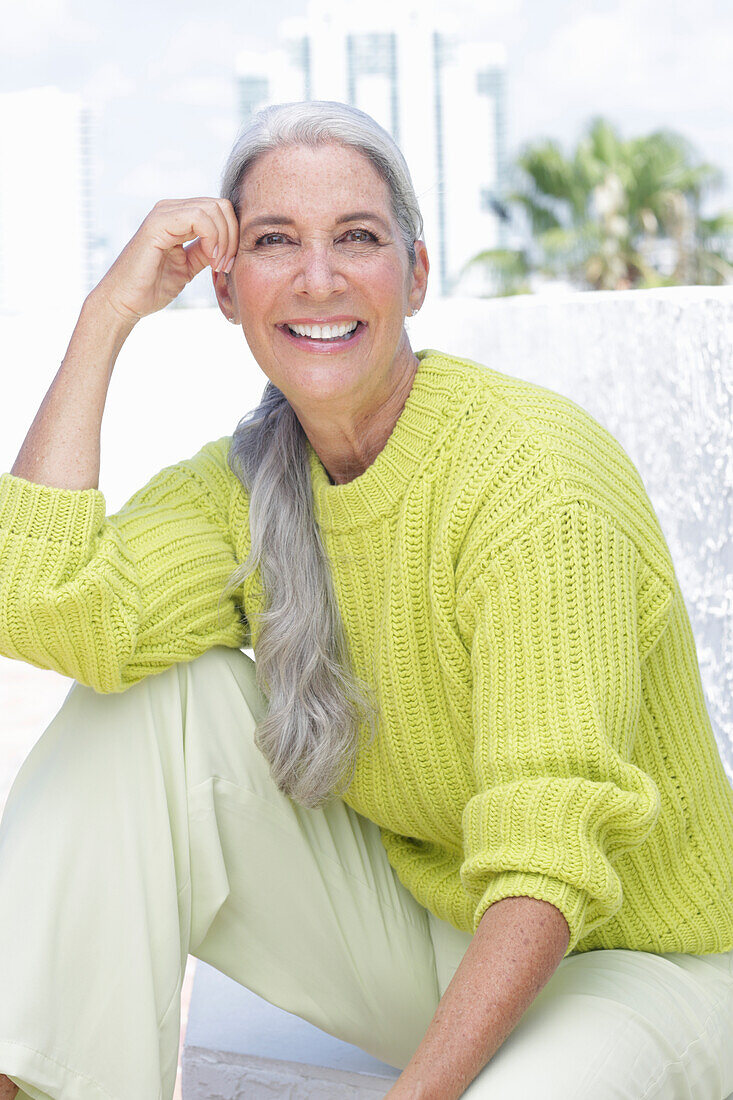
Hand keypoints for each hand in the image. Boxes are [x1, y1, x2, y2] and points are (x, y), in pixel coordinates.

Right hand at [91, 197, 239, 325]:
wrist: (125, 301)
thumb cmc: (152, 288)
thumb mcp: (188, 267)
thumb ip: (205, 251)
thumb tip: (228, 245)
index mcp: (178, 217)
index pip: (219, 210)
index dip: (232, 235)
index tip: (227, 264)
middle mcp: (170, 210)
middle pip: (220, 206)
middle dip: (232, 236)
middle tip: (225, 265)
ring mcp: (163, 213)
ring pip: (212, 208)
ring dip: (224, 239)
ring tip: (217, 265)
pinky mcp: (158, 224)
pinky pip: (198, 217)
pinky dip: (212, 238)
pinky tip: (209, 259)